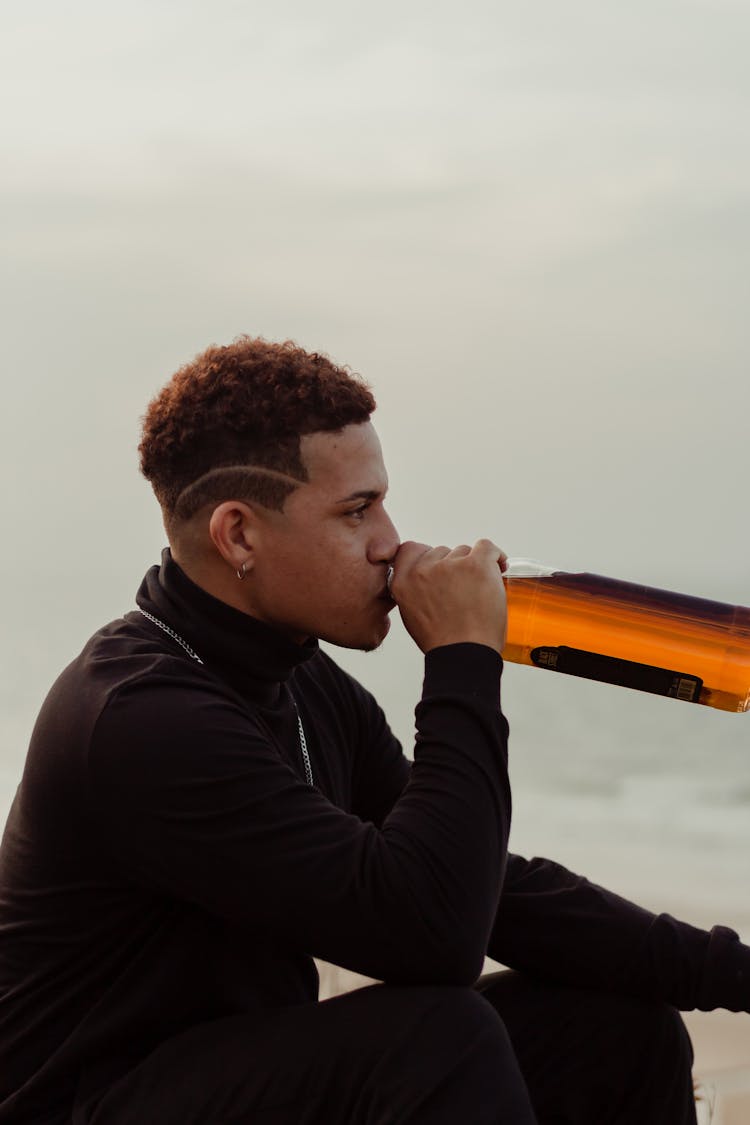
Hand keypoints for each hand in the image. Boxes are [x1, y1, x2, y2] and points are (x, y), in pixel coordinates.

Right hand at [388, 539, 507, 654]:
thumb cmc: (444, 643)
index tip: (441, 567)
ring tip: (479, 593)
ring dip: (473, 567)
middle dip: (454, 567)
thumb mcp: (412, 615)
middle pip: (442, 551)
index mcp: (403, 582)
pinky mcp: (475, 565)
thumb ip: (413, 591)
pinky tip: (499, 566)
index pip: (411, 549)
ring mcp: (449, 565)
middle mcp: (423, 570)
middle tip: (463, 591)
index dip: (428, 557)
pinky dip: (495, 556)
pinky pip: (487, 547)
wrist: (464, 655)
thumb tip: (427, 579)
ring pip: (464, 552)